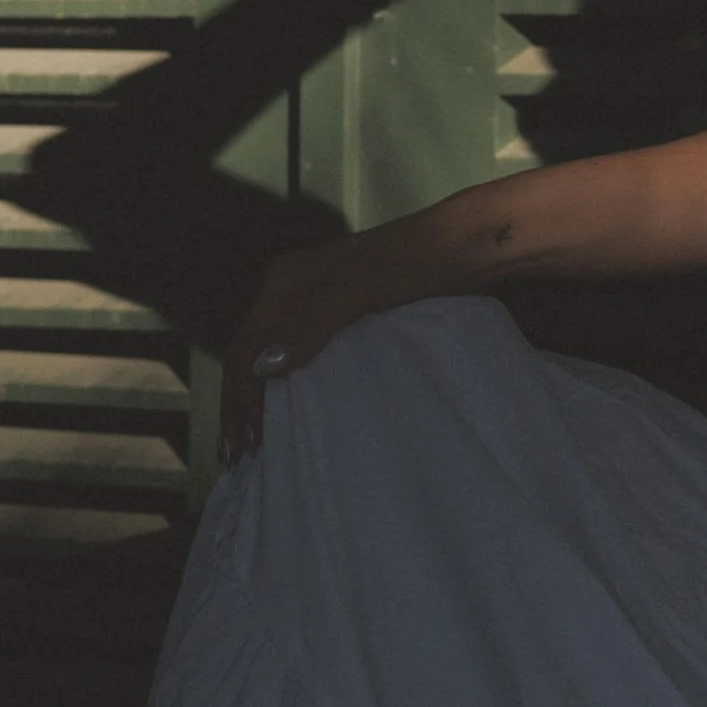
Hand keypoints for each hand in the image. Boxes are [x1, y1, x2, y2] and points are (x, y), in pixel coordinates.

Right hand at [219, 235, 398, 466]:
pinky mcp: (344, 318)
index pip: (244, 348)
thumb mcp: (362, 289)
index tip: (248, 445)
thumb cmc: (415, 264)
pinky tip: (294, 411)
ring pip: (274, 359)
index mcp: (284, 282)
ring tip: (257, 447)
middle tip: (240, 460)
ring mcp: (317, 305)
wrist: (466, 246)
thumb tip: (262, 367)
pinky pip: (303, 357)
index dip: (240, 398)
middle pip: (252, 355)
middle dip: (242, 406)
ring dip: (262, 401)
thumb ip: (312, 323)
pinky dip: (290, 388)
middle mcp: (292, 292)